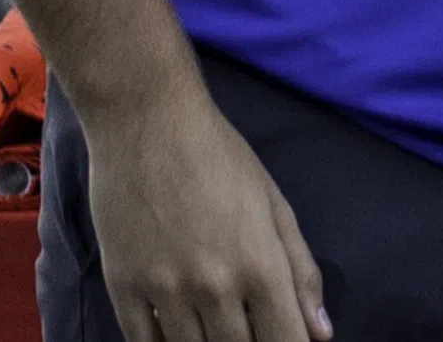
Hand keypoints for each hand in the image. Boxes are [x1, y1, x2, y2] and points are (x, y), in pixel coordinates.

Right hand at [87, 83, 329, 341]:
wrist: (146, 121)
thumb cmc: (219, 156)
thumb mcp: (273, 204)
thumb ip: (301, 271)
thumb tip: (320, 332)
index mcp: (260, 265)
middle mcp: (215, 286)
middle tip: (247, 328)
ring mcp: (165, 290)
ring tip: (214, 327)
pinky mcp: (123, 287)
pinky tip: (176, 334)